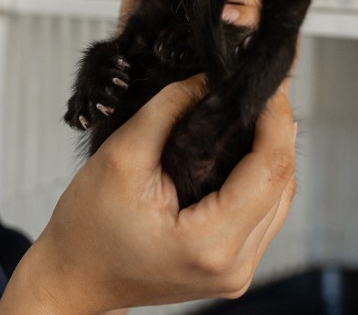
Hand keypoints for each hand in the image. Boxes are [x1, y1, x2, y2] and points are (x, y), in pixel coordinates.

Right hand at [0, 75, 297, 313]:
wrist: (74, 278)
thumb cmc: (87, 230)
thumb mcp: (120, 158)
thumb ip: (167, 111)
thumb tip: (207, 80)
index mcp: (210, 243)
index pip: (271, 169)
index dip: (275, 118)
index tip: (268, 83)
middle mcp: (235, 265)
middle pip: (283, 184)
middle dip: (275, 130)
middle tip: (258, 89)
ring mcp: (237, 272)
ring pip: (280, 199)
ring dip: (270, 154)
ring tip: (251, 113)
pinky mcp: (232, 267)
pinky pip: (264, 215)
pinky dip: (258, 179)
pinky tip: (243, 150)